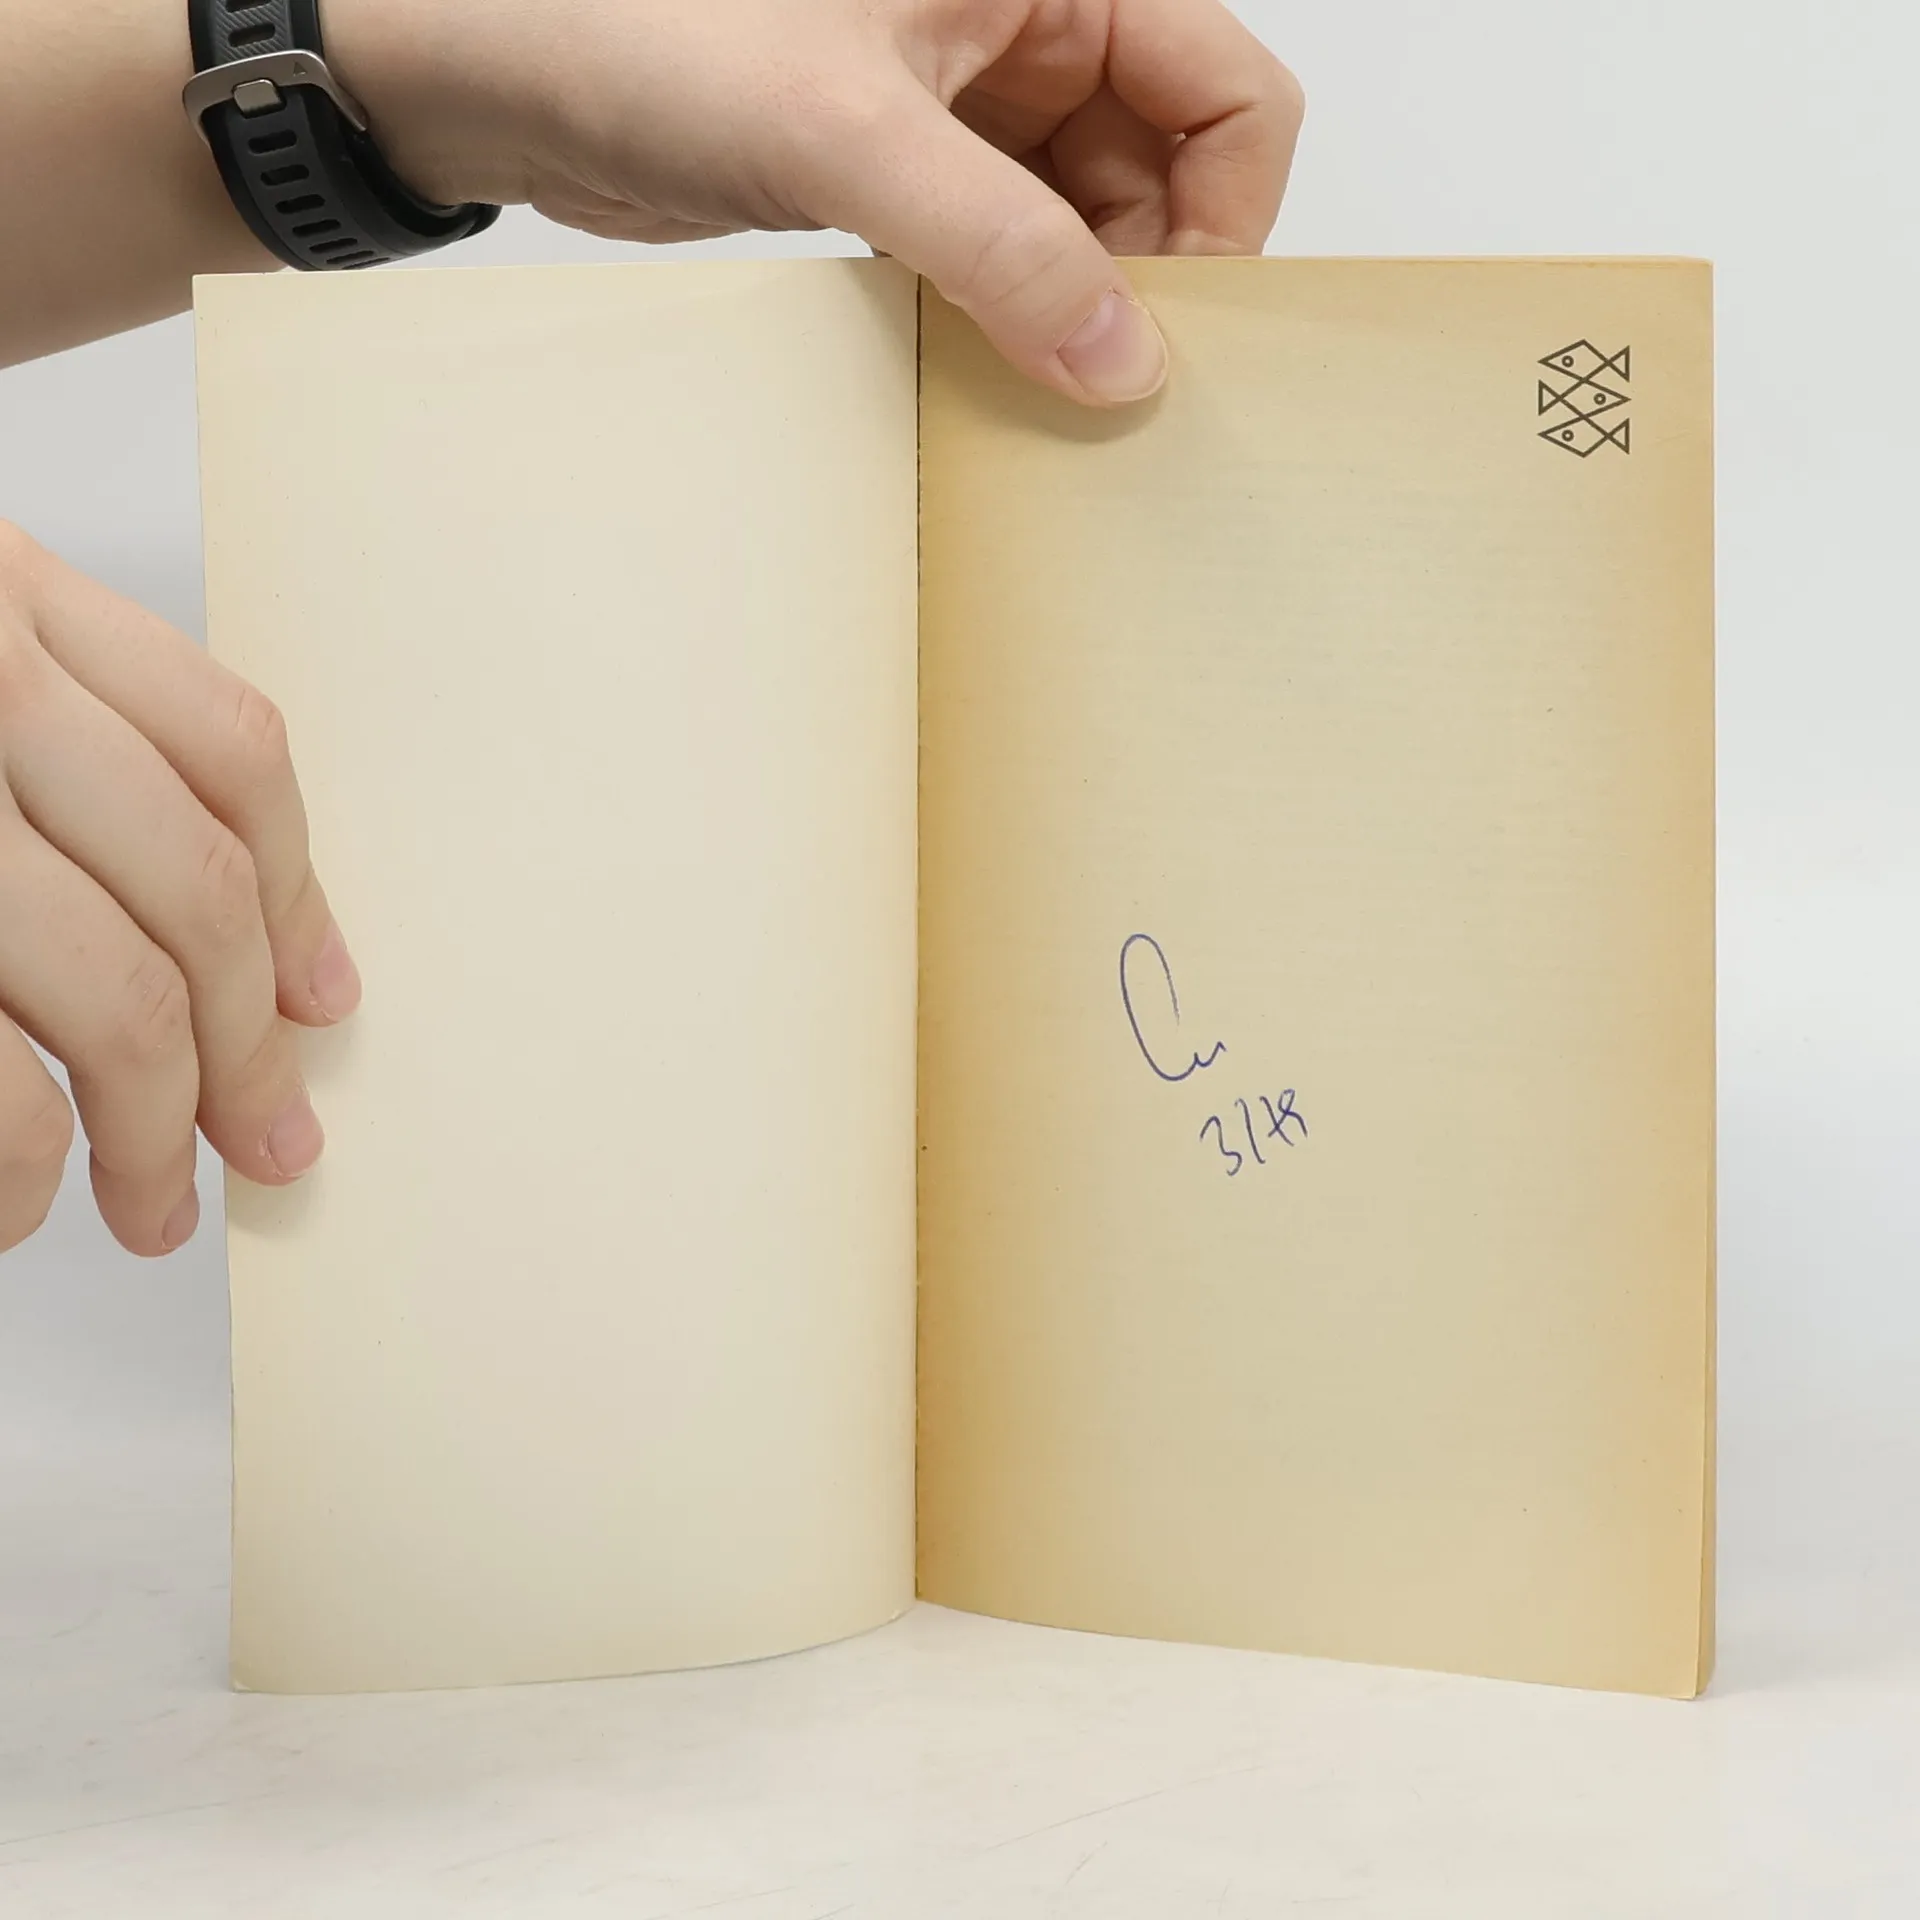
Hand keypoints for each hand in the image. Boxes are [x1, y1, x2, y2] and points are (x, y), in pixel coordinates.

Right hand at [0, 523, 358, 1256]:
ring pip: (118, 999)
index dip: (298, 896)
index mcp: (8, 596)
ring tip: (149, 1209)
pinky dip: (21, 1163)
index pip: (230, 751)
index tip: (325, 1006)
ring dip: (152, 1138)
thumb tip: (227, 919)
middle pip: (196, 894)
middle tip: (269, 1150)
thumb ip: (53, 712)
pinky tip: (22, 1200)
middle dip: (246, 1053)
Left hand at [329, 0, 1304, 406]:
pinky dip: (1005, 314)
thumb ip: (999, 241)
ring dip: (1071, 309)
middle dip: (1146, 280)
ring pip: (1087, 222)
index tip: (1173, 331)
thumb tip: (1117, 357)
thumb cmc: (646, 27)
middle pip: (1168, 169)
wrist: (506, 70)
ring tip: (1036, 389)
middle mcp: (1024, 27)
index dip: (1225, 218)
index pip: (1228, 91)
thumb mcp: (847, 131)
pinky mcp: (907, 171)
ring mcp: (969, 104)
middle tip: (1102, 385)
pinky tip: (980, 368)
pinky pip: (1004, 252)